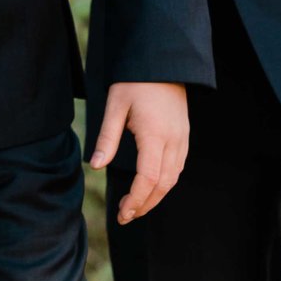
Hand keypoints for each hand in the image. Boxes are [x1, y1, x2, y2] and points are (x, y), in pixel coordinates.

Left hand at [91, 81, 189, 224]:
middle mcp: (173, 141)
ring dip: (155, 197)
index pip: (148, 179)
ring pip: (173, 179)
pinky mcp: (184, 137)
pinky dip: (164, 183)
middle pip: (163, 185)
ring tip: (135, 206)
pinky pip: (177, 168)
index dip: (136, 200)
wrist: (164, 64)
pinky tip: (151, 188)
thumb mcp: (115, 106)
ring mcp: (182, 140)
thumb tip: (96, 166)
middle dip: (145, 205)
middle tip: (125, 216)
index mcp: (155, 135)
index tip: (122, 213)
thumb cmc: (135, 83)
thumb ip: (107, 137)